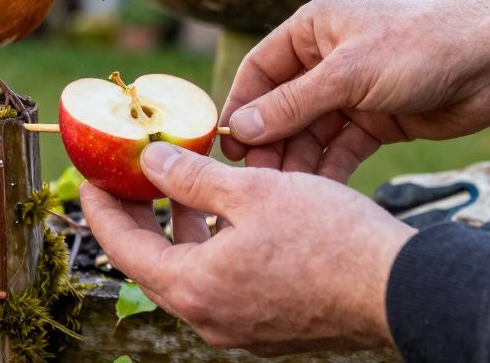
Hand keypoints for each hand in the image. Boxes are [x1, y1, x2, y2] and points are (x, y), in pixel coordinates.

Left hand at [79, 142, 415, 355]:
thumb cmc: (330, 238)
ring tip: (178, 187)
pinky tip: (227, 217)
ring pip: (188, 274)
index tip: (91, 175)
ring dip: (178, 230)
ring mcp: (239, 328)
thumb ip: (192, 177)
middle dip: (137, 217)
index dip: (101, 206)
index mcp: (195, 287)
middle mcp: (209, 318)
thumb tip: (149, 161)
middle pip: (151, 264)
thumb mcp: (252, 191)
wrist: (398, 289)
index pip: (122, 246)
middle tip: (129, 178)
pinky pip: (220, 285)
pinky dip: (210, 249)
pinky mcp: (267, 326)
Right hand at [221, 0, 489, 181]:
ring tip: (287, 193)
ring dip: (297, 161)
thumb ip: (293, 104)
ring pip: (310, 132)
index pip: (260, 69)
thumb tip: (240, 127)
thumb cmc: (422, 48)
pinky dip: (329, 169)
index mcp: (313, 28)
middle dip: (269, 142)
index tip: (225, 145)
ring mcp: (352, 91)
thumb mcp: (349, 75)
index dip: (241, 106)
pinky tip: (319, 193)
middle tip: (255, 180)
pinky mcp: (376, 120)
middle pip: (281, 106)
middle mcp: (327, 58)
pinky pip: (340, 148)